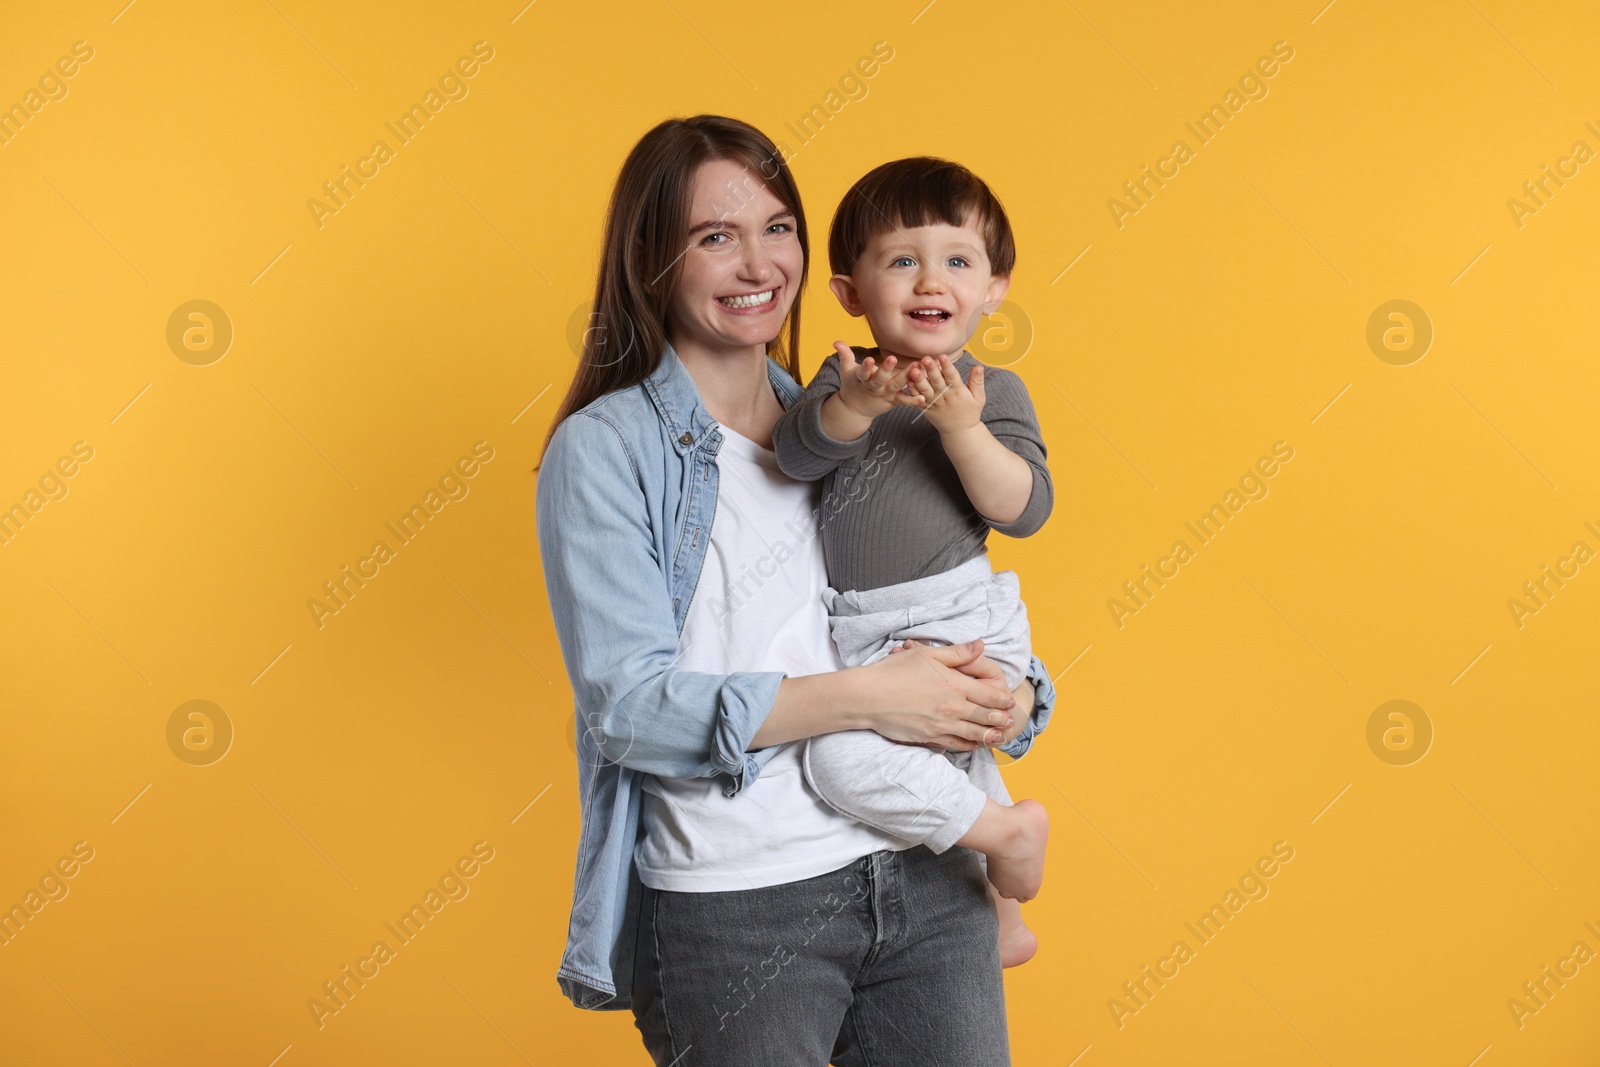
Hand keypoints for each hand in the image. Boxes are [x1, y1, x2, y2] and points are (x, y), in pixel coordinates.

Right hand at [833, 341, 923, 419]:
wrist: (855, 410)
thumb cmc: (853, 385)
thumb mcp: (846, 371)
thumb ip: (844, 355)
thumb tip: (836, 341)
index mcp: (861, 379)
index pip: (862, 372)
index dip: (865, 367)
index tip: (869, 359)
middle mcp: (873, 387)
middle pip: (879, 379)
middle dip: (886, 370)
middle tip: (893, 358)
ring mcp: (884, 394)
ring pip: (895, 387)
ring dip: (905, 378)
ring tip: (916, 369)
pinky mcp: (893, 401)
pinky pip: (904, 400)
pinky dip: (913, 400)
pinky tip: (923, 397)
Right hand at [860, 639, 1016, 750]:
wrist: (869, 697)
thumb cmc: (895, 671)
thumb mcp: (927, 655)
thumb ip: (957, 653)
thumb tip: (981, 645)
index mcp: (955, 685)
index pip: (989, 694)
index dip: (1002, 699)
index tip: (1010, 702)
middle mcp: (953, 708)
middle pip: (986, 716)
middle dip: (1001, 719)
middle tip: (1011, 721)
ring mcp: (941, 725)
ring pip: (974, 734)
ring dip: (990, 735)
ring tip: (1000, 736)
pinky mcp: (929, 737)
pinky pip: (955, 744)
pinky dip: (968, 745)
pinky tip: (973, 745)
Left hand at [907, 353, 984, 433]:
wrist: (959, 432)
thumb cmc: (970, 412)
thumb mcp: (979, 398)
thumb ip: (977, 381)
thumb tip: (979, 366)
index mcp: (957, 392)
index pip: (952, 377)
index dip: (947, 366)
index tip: (943, 356)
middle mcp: (944, 396)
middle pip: (937, 381)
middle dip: (931, 369)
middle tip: (925, 358)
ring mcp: (934, 403)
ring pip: (925, 390)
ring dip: (919, 379)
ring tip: (914, 370)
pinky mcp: (926, 408)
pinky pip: (918, 399)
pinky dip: (913, 391)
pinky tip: (908, 381)